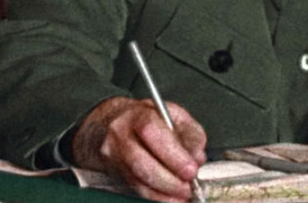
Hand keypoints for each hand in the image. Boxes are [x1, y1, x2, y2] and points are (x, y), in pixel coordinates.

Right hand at [72, 96, 206, 201]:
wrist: (110, 124)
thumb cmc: (146, 118)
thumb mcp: (172, 114)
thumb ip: (190, 132)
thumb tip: (197, 156)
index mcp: (136, 115)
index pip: (151, 131)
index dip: (173, 153)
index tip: (192, 167)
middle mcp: (120, 136)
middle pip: (141, 161)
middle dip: (170, 178)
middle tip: (190, 184)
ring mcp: (115, 157)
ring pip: (138, 179)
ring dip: (165, 191)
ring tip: (185, 193)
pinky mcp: (116, 173)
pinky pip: (137, 190)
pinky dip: (158, 197)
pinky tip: (173, 198)